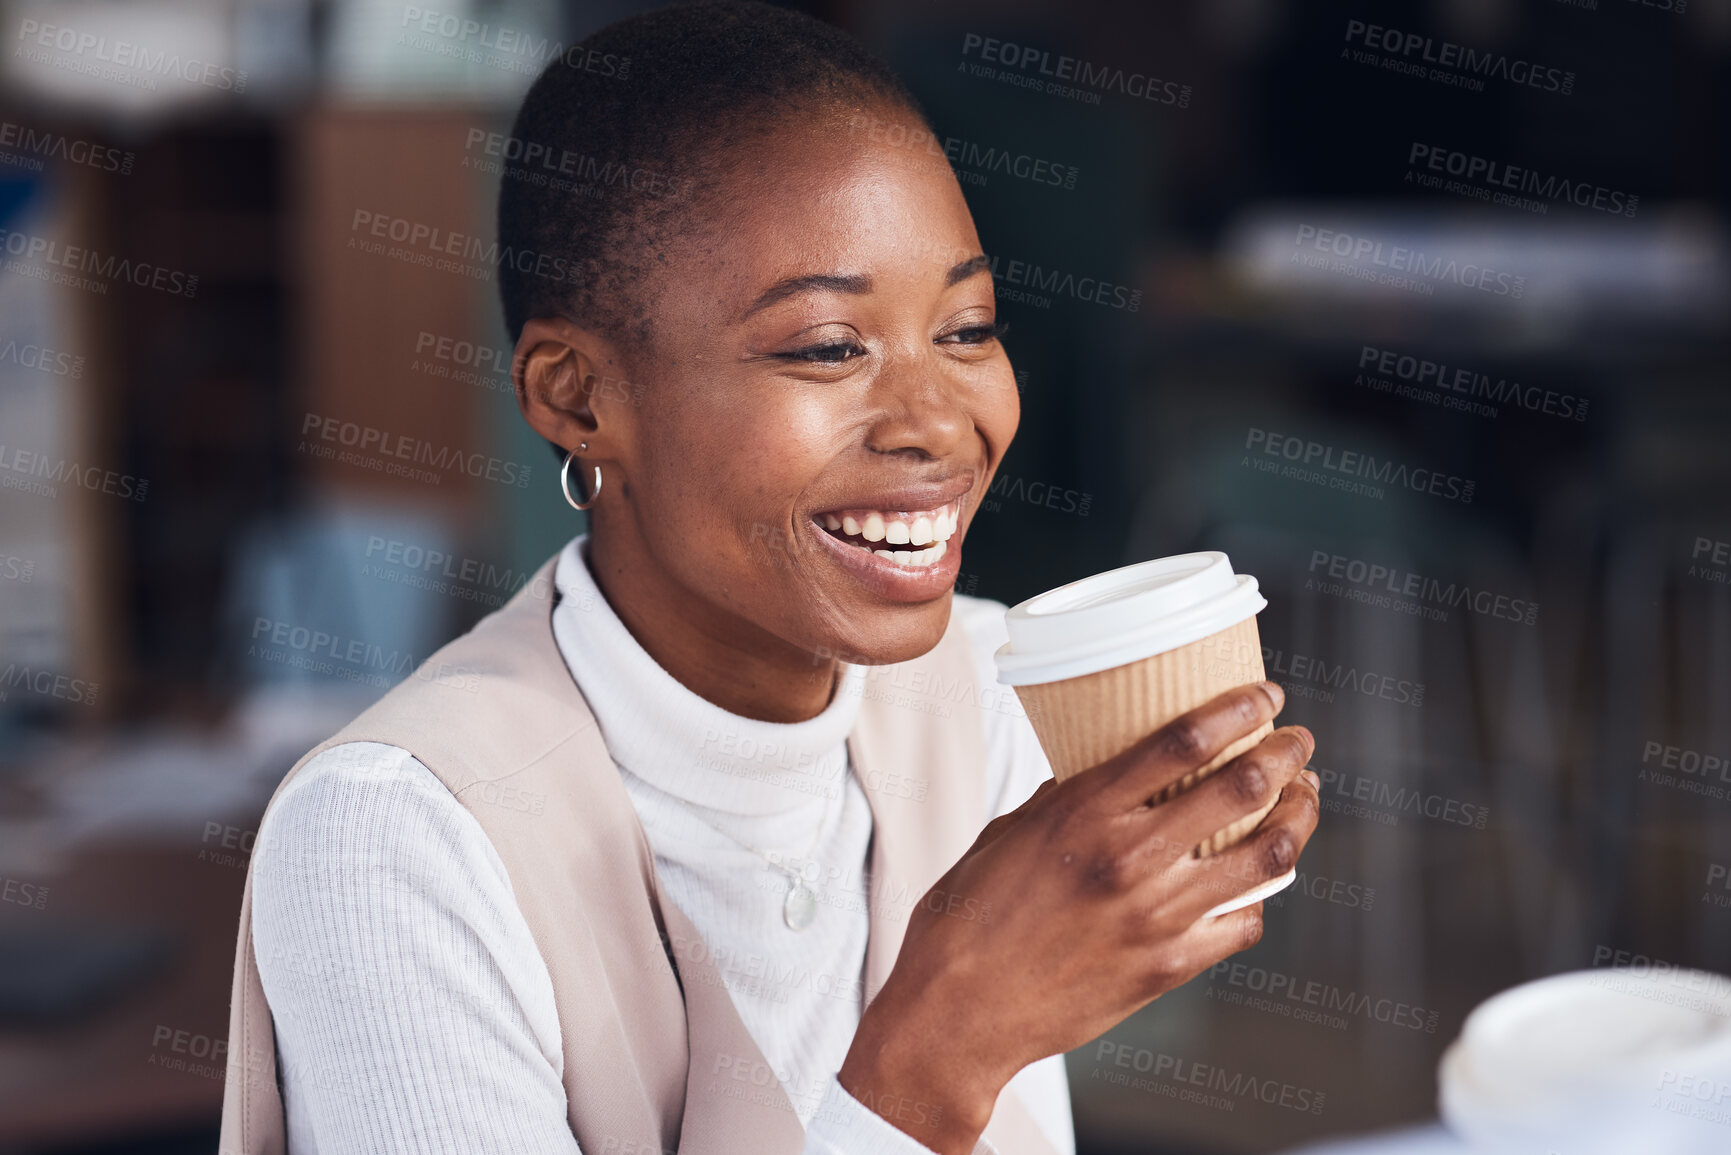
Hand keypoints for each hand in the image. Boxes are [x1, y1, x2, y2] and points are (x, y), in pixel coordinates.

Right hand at [837, 680, 1319, 1153]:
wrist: (958, 1012)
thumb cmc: (969, 918)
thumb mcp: (1010, 832)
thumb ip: (1068, 798)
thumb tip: (1114, 773)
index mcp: (1083, 812)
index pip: (1184, 741)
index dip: (1239, 710)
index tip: (1265, 696)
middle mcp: (1128, 859)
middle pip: (1243, 788)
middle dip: (1286, 754)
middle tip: (1298, 741)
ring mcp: (1155, 916)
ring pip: (1266, 856)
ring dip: (1298, 818)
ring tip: (1303, 799)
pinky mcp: (1168, 967)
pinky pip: (1242, 923)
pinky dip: (1259, 896)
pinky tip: (1259, 881)